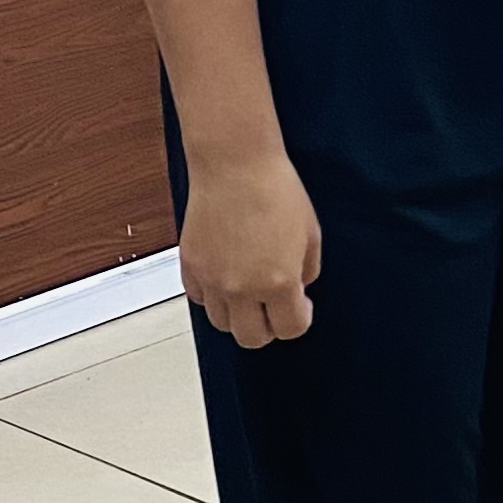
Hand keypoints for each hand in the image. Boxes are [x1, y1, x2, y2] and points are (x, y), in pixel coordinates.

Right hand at [179, 148, 321, 347]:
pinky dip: (212, 296)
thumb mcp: (311, 234)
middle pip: (252, 339)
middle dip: (268, 328)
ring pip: (222, 324)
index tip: (301, 307)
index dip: (300, 319)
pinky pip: (199, 299)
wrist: (235, 163)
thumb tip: (297, 288)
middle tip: (274, 308)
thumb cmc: (274, 189)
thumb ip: (306, 270)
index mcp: (278, 282)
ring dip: (238, 315)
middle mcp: (242, 288)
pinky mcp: (191, 265)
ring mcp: (212, 279)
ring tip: (248, 292)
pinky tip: (226, 277)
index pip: (290, 329)